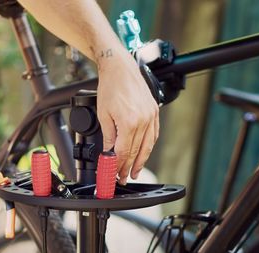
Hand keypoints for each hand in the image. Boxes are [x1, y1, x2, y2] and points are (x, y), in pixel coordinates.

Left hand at [96, 48, 158, 184]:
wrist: (120, 69)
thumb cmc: (110, 87)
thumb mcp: (104, 115)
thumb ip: (108, 137)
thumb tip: (109, 153)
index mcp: (129, 123)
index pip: (124, 152)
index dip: (119, 166)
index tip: (114, 174)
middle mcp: (143, 121)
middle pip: (137, 151)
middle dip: (129, 167)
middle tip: (123, 178)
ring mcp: (151, 116)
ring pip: (148, 145)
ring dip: (141, 160)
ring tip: (135, 171)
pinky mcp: (154, 112)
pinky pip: (154, 134)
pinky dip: (149, 146)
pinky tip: (144, 153)